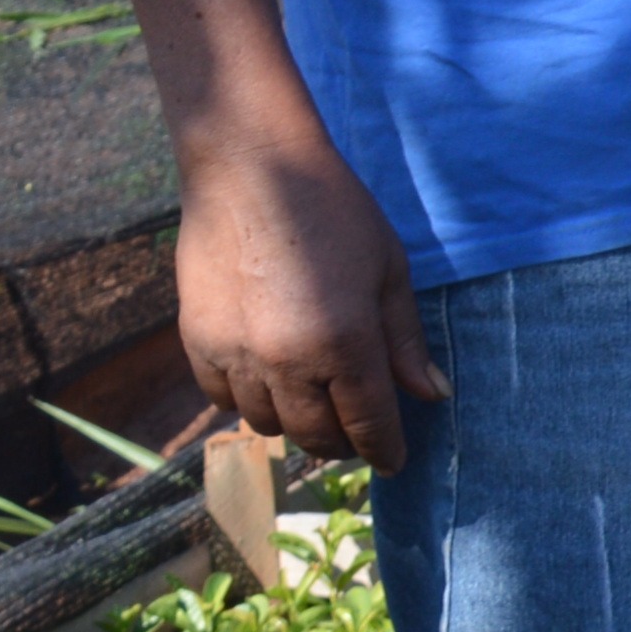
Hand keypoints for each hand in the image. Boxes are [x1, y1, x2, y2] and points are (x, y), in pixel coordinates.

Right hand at [177, 123, 449, 467]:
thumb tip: (432, 396)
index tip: (394, 463)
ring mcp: (236, 354)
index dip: (384, 450)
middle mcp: (286, 361)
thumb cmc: (334, 212)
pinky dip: (248, 400)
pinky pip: (223, 399)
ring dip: (295, 423)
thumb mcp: (388, 271)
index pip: (368, 424)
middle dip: (343, 442)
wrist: (251, 168)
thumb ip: (405, 341)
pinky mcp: (198, 340)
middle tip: (356, 433)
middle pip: (316, 435)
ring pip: (268, 424)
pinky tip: (268, 380)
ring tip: (313, 403)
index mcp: (344, 344)